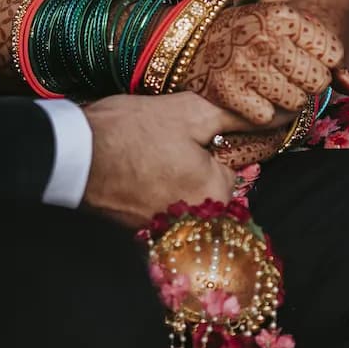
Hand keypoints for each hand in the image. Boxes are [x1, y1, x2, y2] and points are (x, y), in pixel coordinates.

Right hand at [82, 92, 245, 228]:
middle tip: (161, 147)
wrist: (69, 156)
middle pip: (207, 190)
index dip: (209, 147)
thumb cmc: (129, 132)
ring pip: (183, 202)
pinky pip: (160, 213)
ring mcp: (166, 234)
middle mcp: (195, 225)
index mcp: (214, 194)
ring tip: (144, 159)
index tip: (183, 137)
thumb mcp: (188, 112)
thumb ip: (236, 116)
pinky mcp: (140, 235)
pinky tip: (132, 176)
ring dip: (171, 182)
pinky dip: (150, 196)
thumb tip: (278, 114)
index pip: (231, 170)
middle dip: (191, 168)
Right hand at [181, 2, 342, 124]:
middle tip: (288, 75)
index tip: (306, 56)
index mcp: (281, 15)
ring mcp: (242, 64)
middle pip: (316, 80)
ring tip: (271, 85)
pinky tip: (254, 97)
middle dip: (308, 83)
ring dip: (288, 100)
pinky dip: (264, 114)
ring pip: (295, 102)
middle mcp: (262, 36)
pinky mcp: (226, 91)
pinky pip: (267, 117)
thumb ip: (331, 57)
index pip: (331, 52)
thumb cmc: (255, 34)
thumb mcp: (291, 30)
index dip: (324, 60)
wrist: (196, 38)